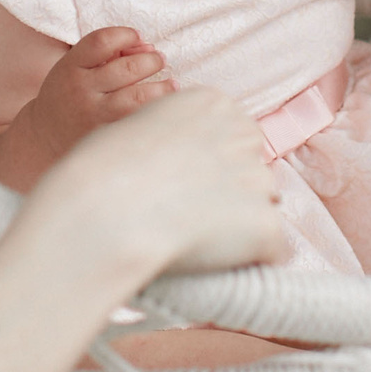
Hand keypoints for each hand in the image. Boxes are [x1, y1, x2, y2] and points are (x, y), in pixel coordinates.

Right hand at [21, 26, 173, 163]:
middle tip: (159, 60)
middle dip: (151, 60)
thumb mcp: (76, 67)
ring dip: (162, 88)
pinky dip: (156, 110)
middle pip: (127, 68)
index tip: (136, 36)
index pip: (102, 41)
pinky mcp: (107, 136)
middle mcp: (82, 90)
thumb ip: (107, 53)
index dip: (126, 34)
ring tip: (170, 84)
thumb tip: (148, 47)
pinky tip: (164, 105)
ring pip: (138, 97)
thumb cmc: (69, 93)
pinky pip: (139, 120)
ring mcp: (95, 115)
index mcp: (71, 67)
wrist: (46, 136)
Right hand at [38, 87, 287, 276]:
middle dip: (232, 194)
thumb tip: (168, 165)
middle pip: (254, 168)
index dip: (211, 166)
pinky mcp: (265, 224)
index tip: (187, 185)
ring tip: (194, 242)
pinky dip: (249, 262)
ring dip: (239, 228)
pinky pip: (271, 250)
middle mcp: (242, 134)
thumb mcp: (131, 130)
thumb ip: (167, 140)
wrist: (103, 212)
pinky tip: (215, 267)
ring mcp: (258, 179)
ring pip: (263, 209)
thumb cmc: (100, 172)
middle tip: (192, 216)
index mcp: (212, 104)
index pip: (234, 135)